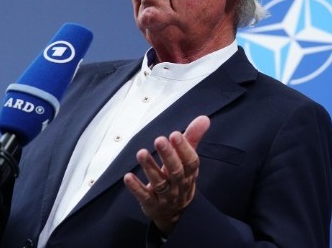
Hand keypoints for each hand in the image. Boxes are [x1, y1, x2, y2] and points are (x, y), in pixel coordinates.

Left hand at [123, 115, 210, 234]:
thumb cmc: (180, 180)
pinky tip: (128, 177)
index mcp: (189, 173)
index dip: (184, 148)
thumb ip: (193, 138)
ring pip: (160, 183)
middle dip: (168, 156)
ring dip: (150, 168)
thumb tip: (204, 118)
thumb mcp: (187, 161)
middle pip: (175, 171)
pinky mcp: (151, 204)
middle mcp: (179, 186)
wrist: (174, 213)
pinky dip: (136, 188)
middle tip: (159, 140)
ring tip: (141, 153)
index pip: (190, 161)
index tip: (175, 134)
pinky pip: (144, 196)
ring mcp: (166, 197)